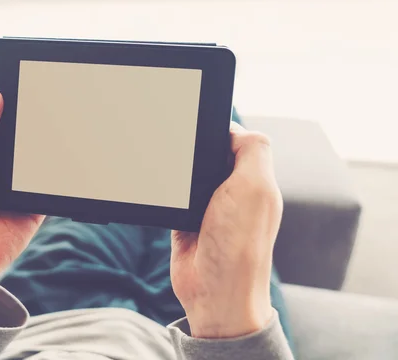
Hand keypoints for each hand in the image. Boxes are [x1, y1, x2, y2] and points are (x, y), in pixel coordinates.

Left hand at [0, 91, 43, 321]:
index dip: (9, 109)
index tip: (24, 89)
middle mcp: (0, 173)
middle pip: (22, 141)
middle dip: (32, 126)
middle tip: (44, 105)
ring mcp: (19, 191)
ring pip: (39, 161)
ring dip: (45, 149)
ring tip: (52, 131)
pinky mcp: (35, 209)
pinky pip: (50, 188)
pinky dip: (56, 177)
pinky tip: (57, 163)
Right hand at [171, 123, 281, 337]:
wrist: (214, 293)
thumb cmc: (239, 245)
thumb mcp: (255, 187)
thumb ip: (252, 149)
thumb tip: (235, 129)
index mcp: (255, 181)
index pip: (236, 140)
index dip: (218, 131)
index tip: (198, 128)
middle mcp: (234, 193)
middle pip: (209, 155)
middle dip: (195, 152)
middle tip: (182, 154)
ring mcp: (208, 208)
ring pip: (189, 175)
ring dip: (179, 174)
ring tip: (175, 179)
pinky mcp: (185, 221)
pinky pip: (173, 197)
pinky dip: (167, 194)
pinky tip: (164, 195)